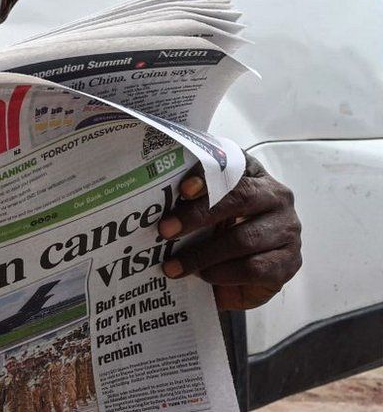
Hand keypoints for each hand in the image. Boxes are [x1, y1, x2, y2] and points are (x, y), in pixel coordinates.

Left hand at [158, 154, 301, 309]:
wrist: (247, 274)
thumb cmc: (221, 232)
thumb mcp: (204, 211)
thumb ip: (189, 199)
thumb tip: (150, 205)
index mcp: (252, 174)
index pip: (233, 165)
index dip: (208, 173)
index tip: (182, 189)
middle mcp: (275, 196)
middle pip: (239, 198)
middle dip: (198, 215)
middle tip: (165, 230)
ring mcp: (287, 229)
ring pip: (243, 238)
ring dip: (202, 254)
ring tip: (173, 266)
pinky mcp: (289, 261)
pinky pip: (254, 267)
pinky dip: (224, 273)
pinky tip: (204, 275)